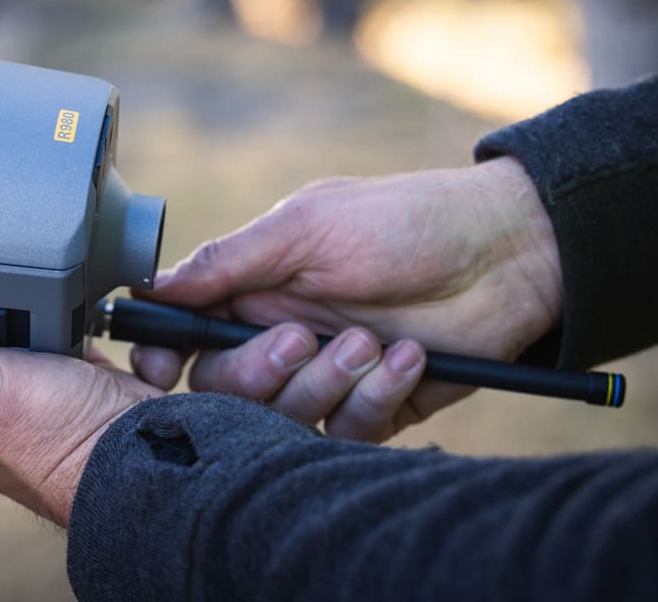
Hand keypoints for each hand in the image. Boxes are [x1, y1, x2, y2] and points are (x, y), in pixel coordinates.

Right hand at [131, 157, 560, 441]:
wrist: (505, 252)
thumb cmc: (404, 222)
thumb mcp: (307, 226)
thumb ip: (228, 261)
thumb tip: (153, 285)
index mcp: (256, 289)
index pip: (186, 336)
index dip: (164, 357)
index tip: (157, 370)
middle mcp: (281, 335)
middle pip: (225, 389)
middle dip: (257, 373)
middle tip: (299, 340)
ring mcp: (328, 375)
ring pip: (284, 420)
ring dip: (326, 383)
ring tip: (372, 341)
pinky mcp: (374, 407)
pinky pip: (346, 434)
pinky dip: (374, 399)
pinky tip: (409, 357)